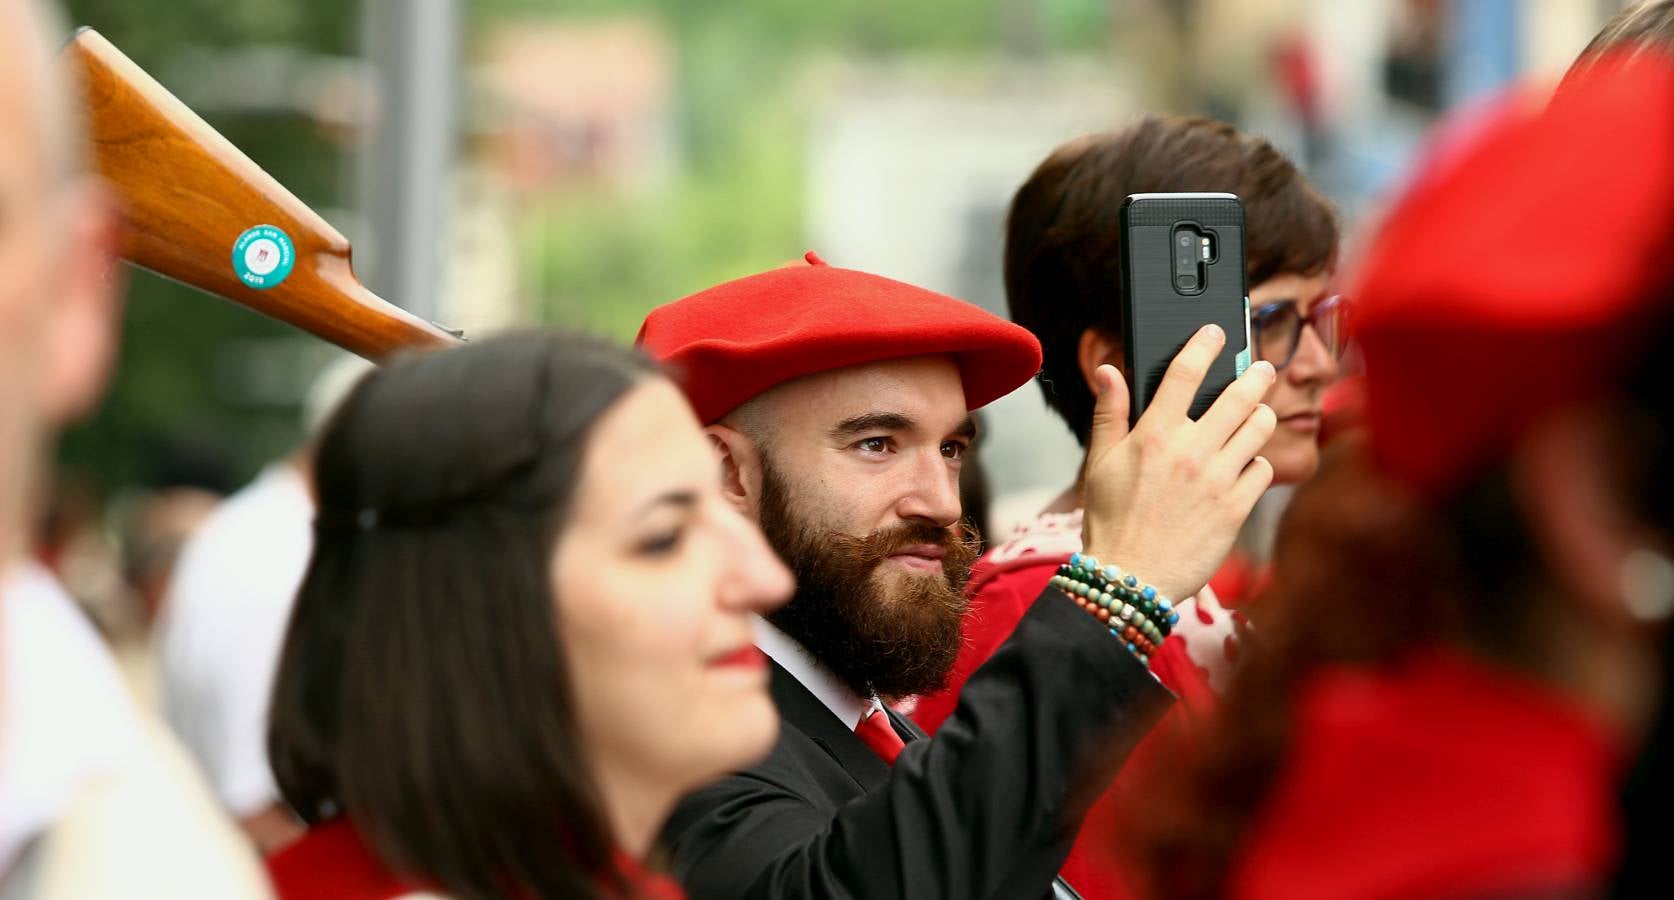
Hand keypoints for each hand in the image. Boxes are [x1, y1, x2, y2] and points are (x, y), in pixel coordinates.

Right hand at [1079, 325, 1275, 600]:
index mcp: (1154, 435)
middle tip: (1260, 368)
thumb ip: (1109, 413)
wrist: (1129, 578)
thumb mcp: (1100, 463)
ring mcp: (1217, 479)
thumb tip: (1107, 371)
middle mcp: (1190, 451)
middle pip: (1239, 394)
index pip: (1185, 372)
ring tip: (1258, 414)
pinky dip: (1257, 464)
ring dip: (1261, 415)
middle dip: (1254, 374)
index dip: (1205, 345)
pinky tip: (1245, 467)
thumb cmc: (1110, 521)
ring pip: (1260, 428)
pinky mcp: (1236, 508)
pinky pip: (1263, 470)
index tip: (1217, 332)